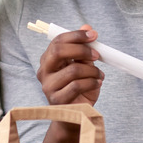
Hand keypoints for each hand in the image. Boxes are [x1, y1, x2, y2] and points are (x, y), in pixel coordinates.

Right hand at [37, 25, 103, 142]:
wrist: (75, 115)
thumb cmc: (78, 89)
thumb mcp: (83, 65)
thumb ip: (83, 48)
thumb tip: (87, 27)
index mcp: (48, 60)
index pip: (58, 41)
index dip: (76, 36)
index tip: (93, 35)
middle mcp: (44, 72)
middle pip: (59, 51)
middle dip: (82, 50)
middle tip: (96, 55)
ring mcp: (48, 87)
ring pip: (73, 70)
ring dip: (92, 71)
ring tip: (99, 75)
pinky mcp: (57, 100)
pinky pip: (77, 86)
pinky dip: (92, 82)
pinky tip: (97, 84)